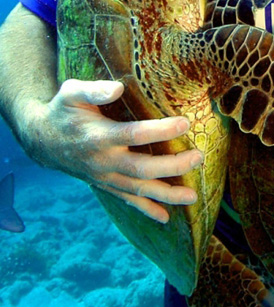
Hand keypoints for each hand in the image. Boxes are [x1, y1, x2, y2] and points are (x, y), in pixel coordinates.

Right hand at [29, 79, 202, 222]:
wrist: (42, 140)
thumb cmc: (63, 111)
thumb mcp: (71, 93)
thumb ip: (94, 90)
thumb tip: (118, 88)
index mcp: (98, 136)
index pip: (134, 134)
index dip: (160, 131)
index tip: (185, 123)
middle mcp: (103, 161)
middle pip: (142, 169)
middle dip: (173, 166)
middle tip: (198, 158)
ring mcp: (104, 177)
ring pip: (138, 190)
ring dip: (167, 195)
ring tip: (193, 197)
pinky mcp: (105, 185)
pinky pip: (127, 201)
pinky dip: (146, 210)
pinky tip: (165, 218)